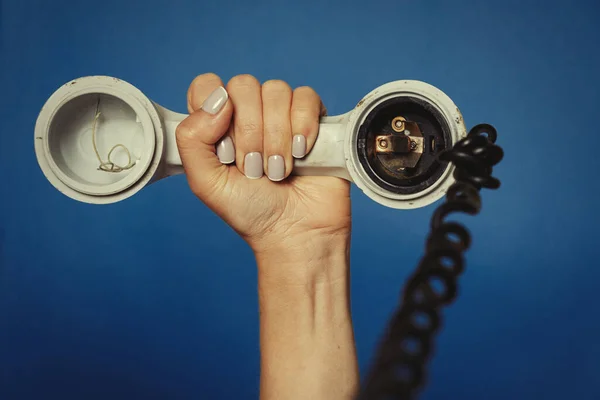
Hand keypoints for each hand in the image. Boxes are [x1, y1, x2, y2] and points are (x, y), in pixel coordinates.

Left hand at [176, 74, 350, 273]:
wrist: (296, 232)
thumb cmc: (251, 211)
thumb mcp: (206, 182)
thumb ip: (192, 139)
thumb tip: (220, 99)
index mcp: (219, 124)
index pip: (207, 85)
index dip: (213, 106)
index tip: (223, 143)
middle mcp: (250, 113)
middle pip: (243, 85)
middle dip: (248, 131)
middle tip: (254, 168)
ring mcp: (283, 114)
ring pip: (276, 90)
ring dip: (276, 136)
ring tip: (278, 170)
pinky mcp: (314, 119)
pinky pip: (306, 97)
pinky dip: (302, 126)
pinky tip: (301, 153)